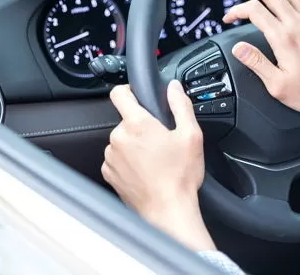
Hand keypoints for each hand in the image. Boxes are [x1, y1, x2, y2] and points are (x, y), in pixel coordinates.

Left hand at [102, 80, 215, 250]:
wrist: (168, 211)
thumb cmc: (180, 177)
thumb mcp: (191, 136)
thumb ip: (181, 106)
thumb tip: (174, 88)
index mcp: (137, 124)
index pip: (119, 94)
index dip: (129, 90)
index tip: (138, 97)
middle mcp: (119, 138)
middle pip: (126, 121)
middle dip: (141, 127)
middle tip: (161, 141)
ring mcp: (111, 157)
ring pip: (121, 140)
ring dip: (134, 145)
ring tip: (154, 160)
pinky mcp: (109, 174)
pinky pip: (117, 159)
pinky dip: (128, 162)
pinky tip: (146, 171)